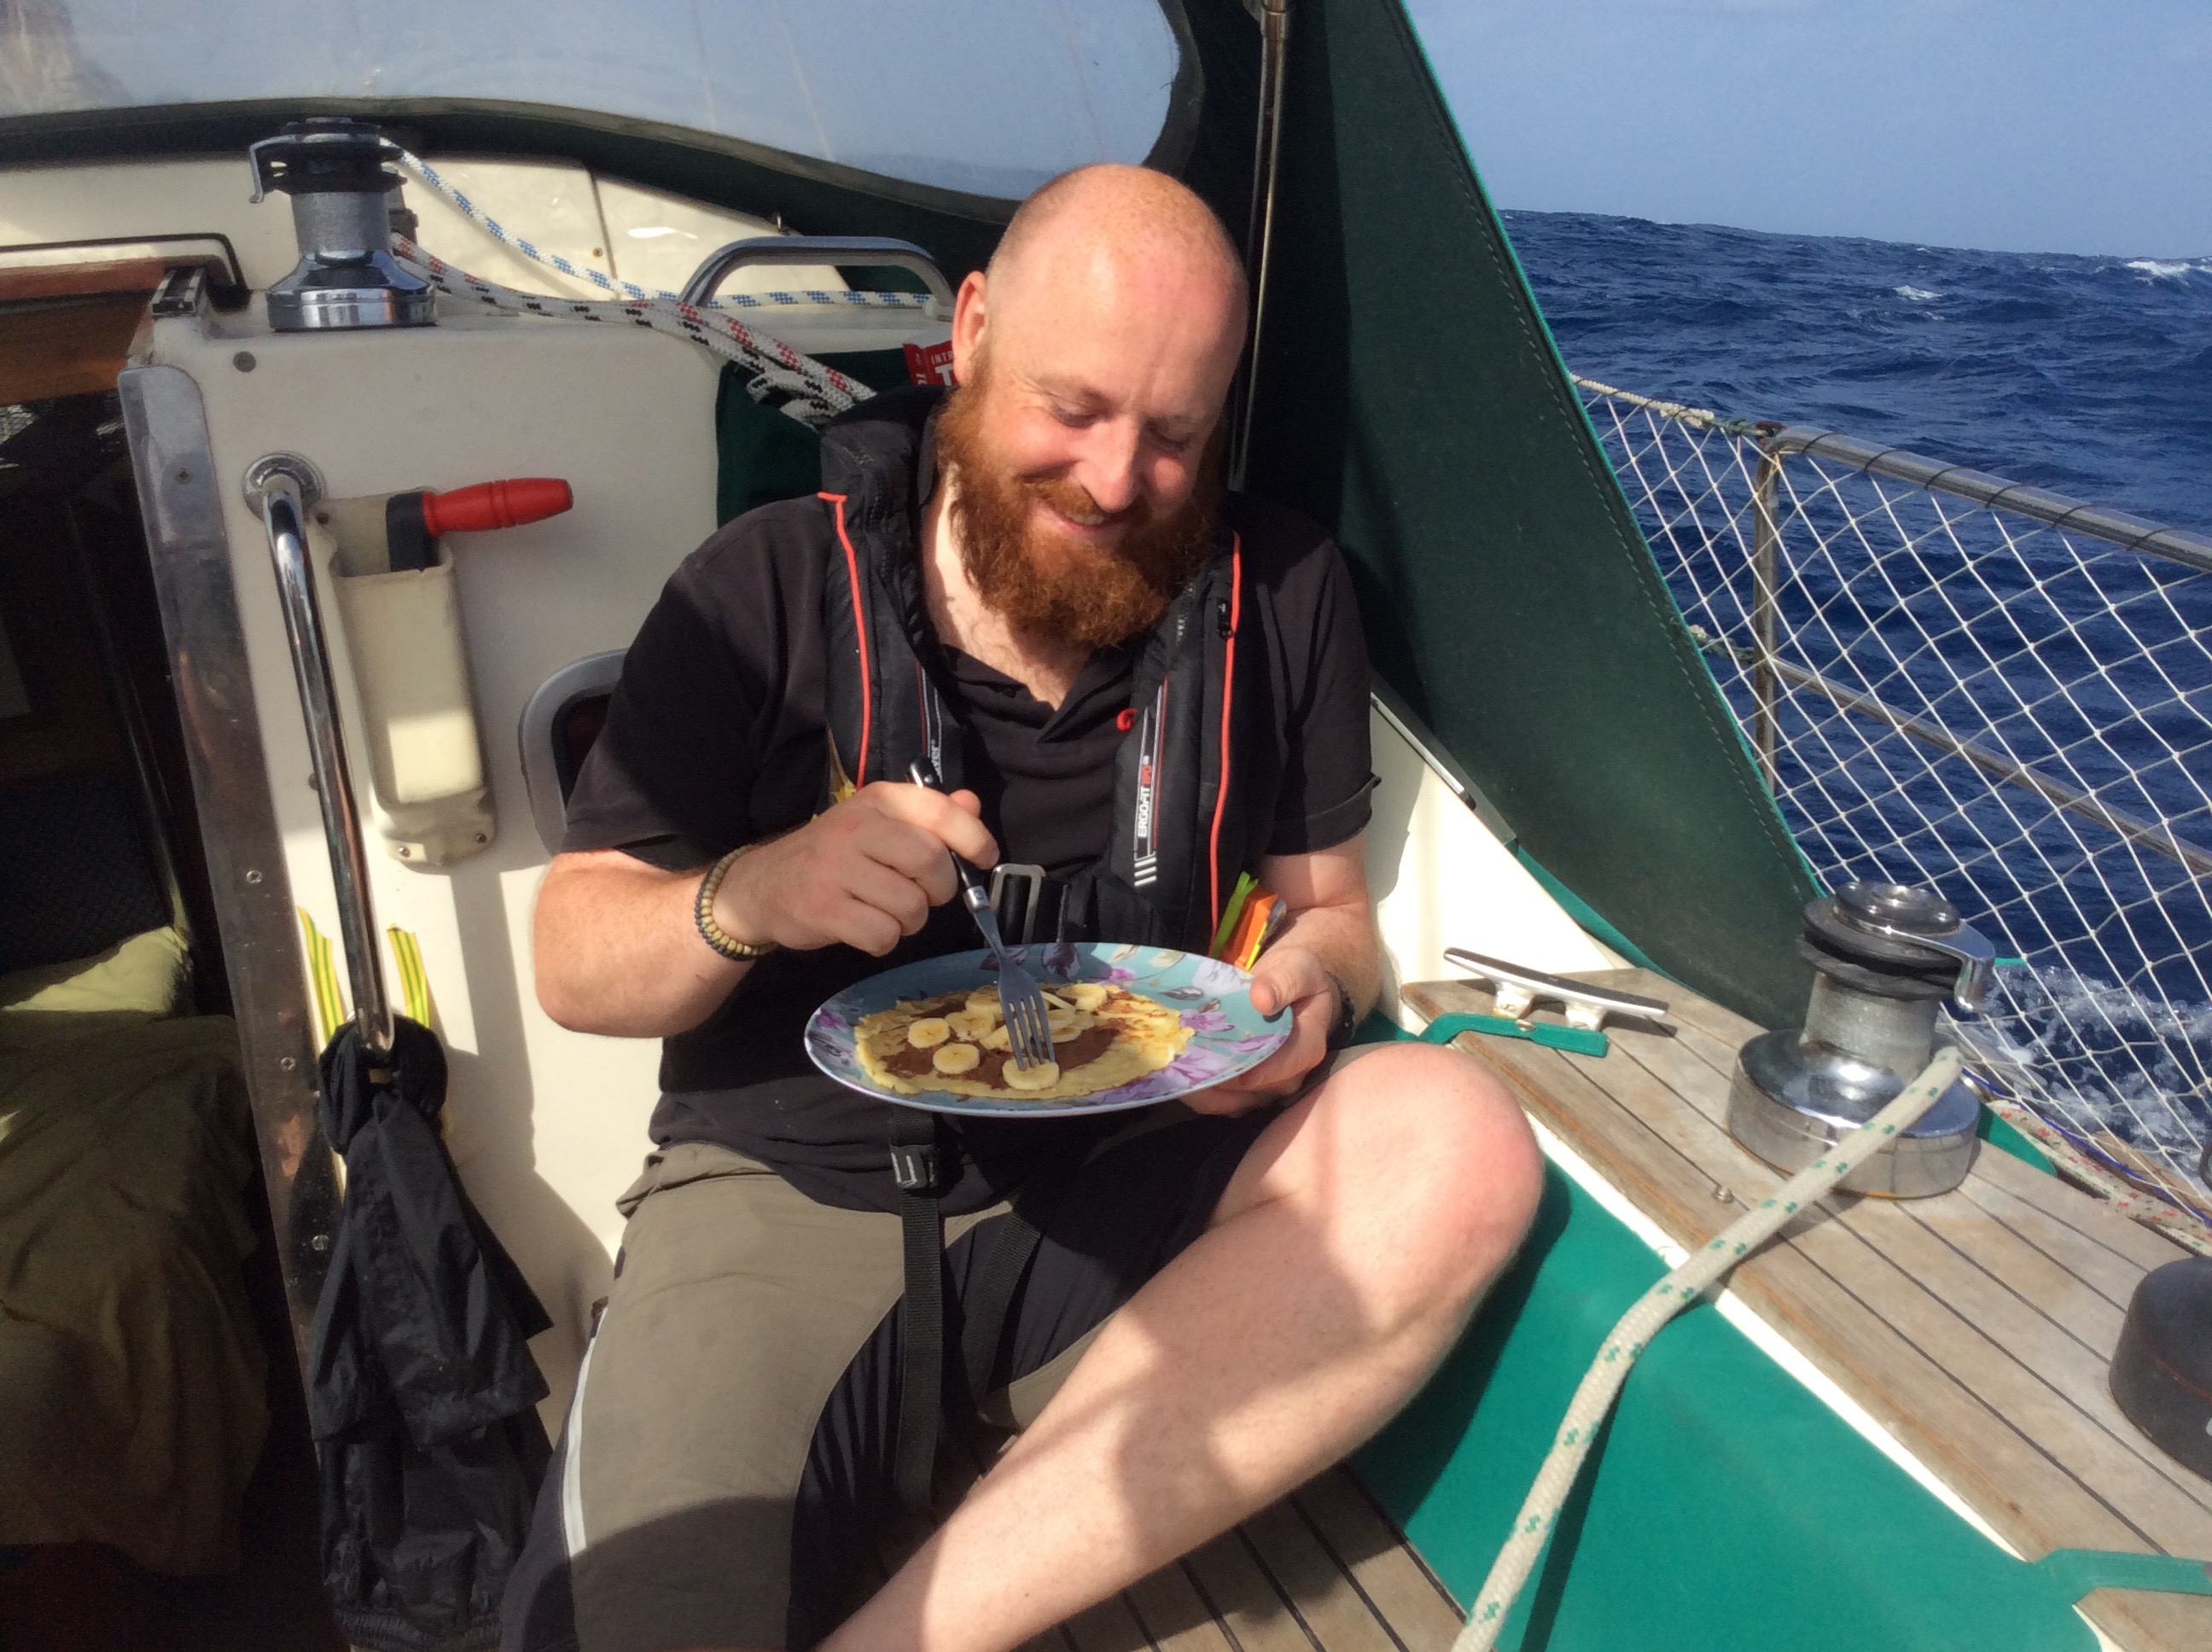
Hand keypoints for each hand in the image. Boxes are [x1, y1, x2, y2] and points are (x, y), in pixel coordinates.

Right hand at [715, 782, 996, 955]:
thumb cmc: (834, 855)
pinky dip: (885, 940)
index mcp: (876, 801)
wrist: (763, 885)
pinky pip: (884, 935)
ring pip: (911, 906)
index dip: (974, 838)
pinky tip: (868, 928)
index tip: (984, 857)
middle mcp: (856, 828)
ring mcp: (837, 869)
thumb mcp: (877, 824)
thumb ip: (927, 815)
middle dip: (941, 890)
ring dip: (911, 920)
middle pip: (932, 864)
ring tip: (889, 912)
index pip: (940, 812)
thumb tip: (972, 803)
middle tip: (924, 894)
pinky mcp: (824, 909)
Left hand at [1186, 943, 1339, 1114]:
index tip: (1228, 1060)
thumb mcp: (1297, 967)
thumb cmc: (1295, 977)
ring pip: (1230, 1101)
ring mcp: (1264, 1088)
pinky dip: (1197, 1089)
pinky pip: (1218, 1101)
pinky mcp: (1242, 1092)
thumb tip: (1261, 999)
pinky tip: (1175, 1069)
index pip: (1285, 1065)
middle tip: (1186, 1057)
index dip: (1257, 1069)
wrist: (1290, 988)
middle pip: (1252, 1089)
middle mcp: (1288, 1077)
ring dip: (1202, 1087)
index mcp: (1307, 1047)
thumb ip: (1283, 981)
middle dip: (1219, 1076)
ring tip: (1175, 1064)